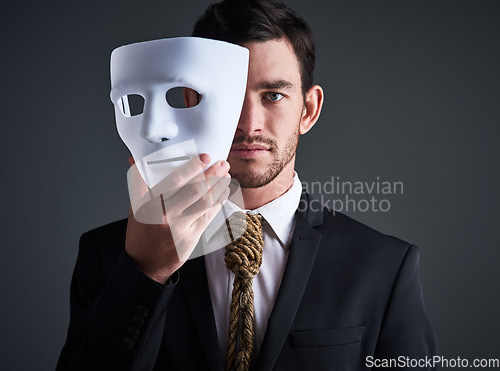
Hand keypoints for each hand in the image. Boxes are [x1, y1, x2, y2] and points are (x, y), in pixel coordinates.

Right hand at [125, 153, 230, 283]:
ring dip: (219, 187)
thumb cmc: (142, 232)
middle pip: (195, 190)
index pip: (174, 181)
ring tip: (225, 176)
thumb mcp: (135, 207)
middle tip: (222, 163)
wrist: (146, 264)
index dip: (193, 167)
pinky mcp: (192, 237)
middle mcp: (166, 215)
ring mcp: (181, 227)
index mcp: (150, 205)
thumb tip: (137, 159)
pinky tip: (223, 193)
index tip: (204, 158)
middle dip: (212, 174)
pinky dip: (218, 202)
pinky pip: (209, 215)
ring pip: (205, 202)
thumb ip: (139, 183)